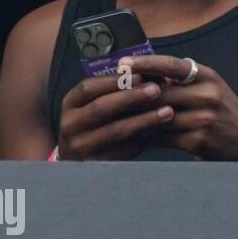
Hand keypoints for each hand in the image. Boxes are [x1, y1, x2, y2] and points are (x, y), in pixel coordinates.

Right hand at [56, 67, 173, 159]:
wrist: (74, 160)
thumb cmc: (90, 125)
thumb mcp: (90, 105)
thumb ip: (111, 92)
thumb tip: (145, 76)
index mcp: (69, 104)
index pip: (88, 87)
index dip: (114, 80)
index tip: (140, 75)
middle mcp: (70, 124)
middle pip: (101, 107)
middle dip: (131, 97)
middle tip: (156, 90)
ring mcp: (80, 145)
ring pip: (115, 131)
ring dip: (144, 120)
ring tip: (168, 112)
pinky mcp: (95, 163)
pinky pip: (123, 151)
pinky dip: (143, 141)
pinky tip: (159, 134)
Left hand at [120, 54, 237, 160]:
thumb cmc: (222, 109)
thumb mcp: (208, 86)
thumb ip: (179, 79)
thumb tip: (139, 72)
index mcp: (206, 76)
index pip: (172, 65)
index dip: (145, 63)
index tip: (123, 63)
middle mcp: (207, 95)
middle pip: (158, 94)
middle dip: (132, 95)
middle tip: (107, 94)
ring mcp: (203, 119)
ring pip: (156, 117)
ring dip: (135, 118)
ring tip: (112, 115)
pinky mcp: (198, 141)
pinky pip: (162, 137)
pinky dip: (146, 135)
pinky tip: (132, 134)